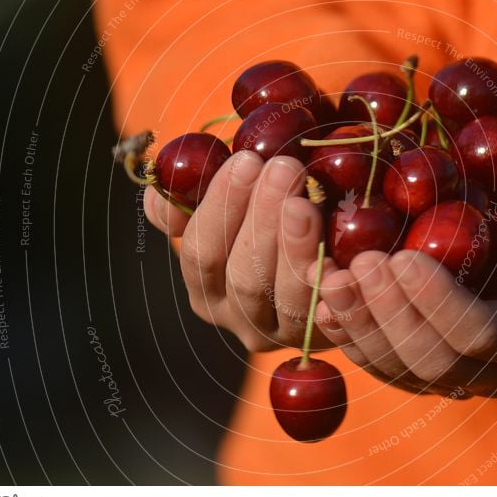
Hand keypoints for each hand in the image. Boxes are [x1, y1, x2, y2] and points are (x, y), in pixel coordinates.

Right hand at [144, 151, 332, 351]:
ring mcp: (285, 332)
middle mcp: (240, 320)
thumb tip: (158, 198)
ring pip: (285, 296)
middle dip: (262, 218)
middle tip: (284, 169)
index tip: (246, 160)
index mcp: (206, 290)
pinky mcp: (328, 336)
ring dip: (295, 246)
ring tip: (307, 200)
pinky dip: (331, 285)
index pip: (201, 253)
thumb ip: (190, 200)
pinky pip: (329, 315)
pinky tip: (338, 255)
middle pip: (243, 276)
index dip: (221, 206)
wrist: (332, 254)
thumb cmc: (269, 217)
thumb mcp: (229, 204)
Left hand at [310, 188, 496, 397]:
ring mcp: (452, 379)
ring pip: (400, 371)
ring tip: (333, 281)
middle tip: (361, 264)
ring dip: (361, 327)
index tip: (402, 257)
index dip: (437, 302)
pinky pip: (381, 367)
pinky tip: (326, 304)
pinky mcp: (418, 372)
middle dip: (391, 314)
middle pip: (434, 362)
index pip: (481, 335)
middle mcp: (493, 374)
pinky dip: (351, 338)